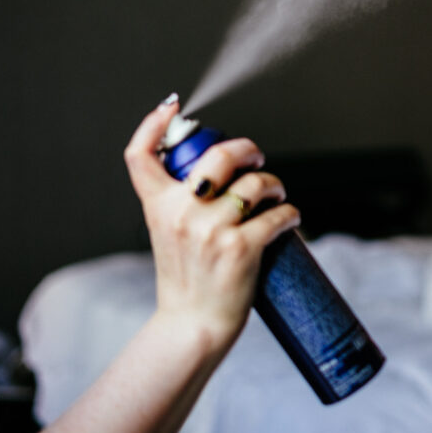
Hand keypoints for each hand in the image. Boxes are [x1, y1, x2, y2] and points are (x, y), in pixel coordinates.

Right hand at [124, 99, 300, 353]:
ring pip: (256, 184)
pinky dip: (290, 214)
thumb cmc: (187, 280)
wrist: (192, 326)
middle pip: (218, 155)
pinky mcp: (240, 248)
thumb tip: (219, 171)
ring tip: (275, 198)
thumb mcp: (168, 235)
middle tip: (257, 159)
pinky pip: (277, 214)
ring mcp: (210, 230)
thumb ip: (181, 203)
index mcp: (157, 206)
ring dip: (274, 186)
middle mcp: (181, 212)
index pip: (140, 155)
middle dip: (247, 149)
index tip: (171, 106)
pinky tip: (290, 219)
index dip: (153, 123)